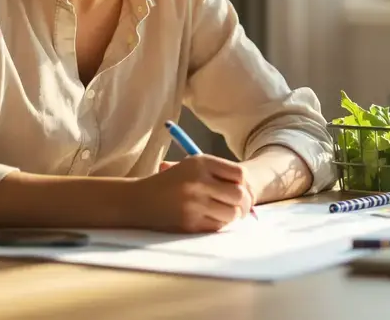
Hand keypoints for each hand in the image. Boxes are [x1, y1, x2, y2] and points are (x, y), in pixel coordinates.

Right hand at [129, 155, 254, 232]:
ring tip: (223, 213)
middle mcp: (199, 181)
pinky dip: (218, 224)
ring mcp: (194, 203)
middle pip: (239, 195)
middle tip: (239, 208)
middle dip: (243, 204)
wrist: (139, 199)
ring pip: (231, 214)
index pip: (239, 173)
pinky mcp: (190, 222)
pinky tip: (210, 219)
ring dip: (231, 216)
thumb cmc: (172, 182)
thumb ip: (219, 174)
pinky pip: (218, 226)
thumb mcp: (192, 167)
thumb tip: (249, 192)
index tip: (241, 190)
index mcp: (201, 163)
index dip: (244, 184)